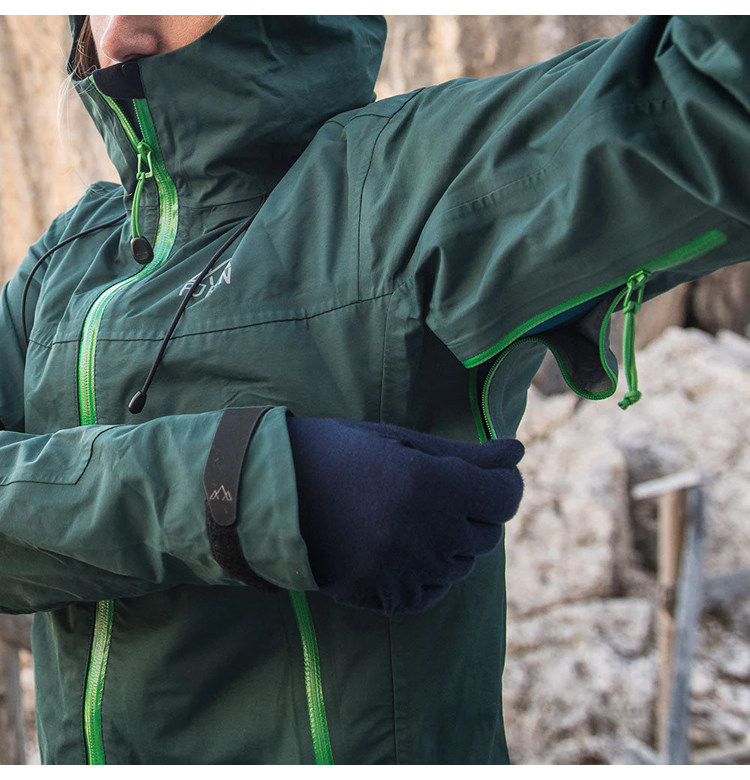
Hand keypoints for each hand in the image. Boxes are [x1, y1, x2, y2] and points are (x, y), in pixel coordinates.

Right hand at [286, 417, 523, 614]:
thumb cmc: (338, 453)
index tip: (492, 478)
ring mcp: (404, 570)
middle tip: (440, 493)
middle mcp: (424, 532)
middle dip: (475, 511)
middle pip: (486, 533)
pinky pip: (432, 592)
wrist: (269, 492)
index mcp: (430, 484)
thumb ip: (465, 454)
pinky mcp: (384, 597)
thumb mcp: (401, 441)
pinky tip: (400, 548)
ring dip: (451, 543)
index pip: (503, 498)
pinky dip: (427, 572)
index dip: (503, 486)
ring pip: (461, 565)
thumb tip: (518, 452)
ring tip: (412, 519)